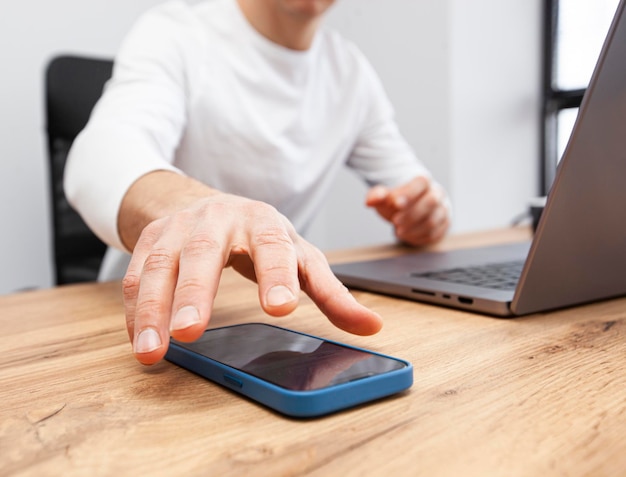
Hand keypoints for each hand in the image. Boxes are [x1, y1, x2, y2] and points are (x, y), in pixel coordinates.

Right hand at [122, 192, 382, 364]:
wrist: (203, 205)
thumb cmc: (259, 236)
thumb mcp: (299, 257)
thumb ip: (331, 293)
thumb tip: (372, 327)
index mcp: (263, 222)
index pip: (271, 244)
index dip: (275, 274)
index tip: (279, 308)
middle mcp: (218, 220)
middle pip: (205, 252)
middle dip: (196, 293)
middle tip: (191, 333)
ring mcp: (179, 228)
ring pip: (160, 265)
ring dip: (152, 309)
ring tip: (154, 351)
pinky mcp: (150, 240)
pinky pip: (136, 274)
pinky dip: (135, 309)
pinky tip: (139, 339)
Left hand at [366, 176, 449, 245]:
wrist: (411, 210)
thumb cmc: (399, 202)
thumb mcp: (385, 198)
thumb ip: (377, 196)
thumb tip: (370, 201)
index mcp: (424, 182)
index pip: (421, 182)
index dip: (409, 193)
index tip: (395, 203)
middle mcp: (437, 194)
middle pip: (430, 202)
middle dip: (411, 214)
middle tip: (395, 222)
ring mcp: (442, 210)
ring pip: (432, 220)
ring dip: (413, 229)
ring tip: (398, 231)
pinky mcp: (444, 225)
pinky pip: (434, 234)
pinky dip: (418, 237)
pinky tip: (407, 235)